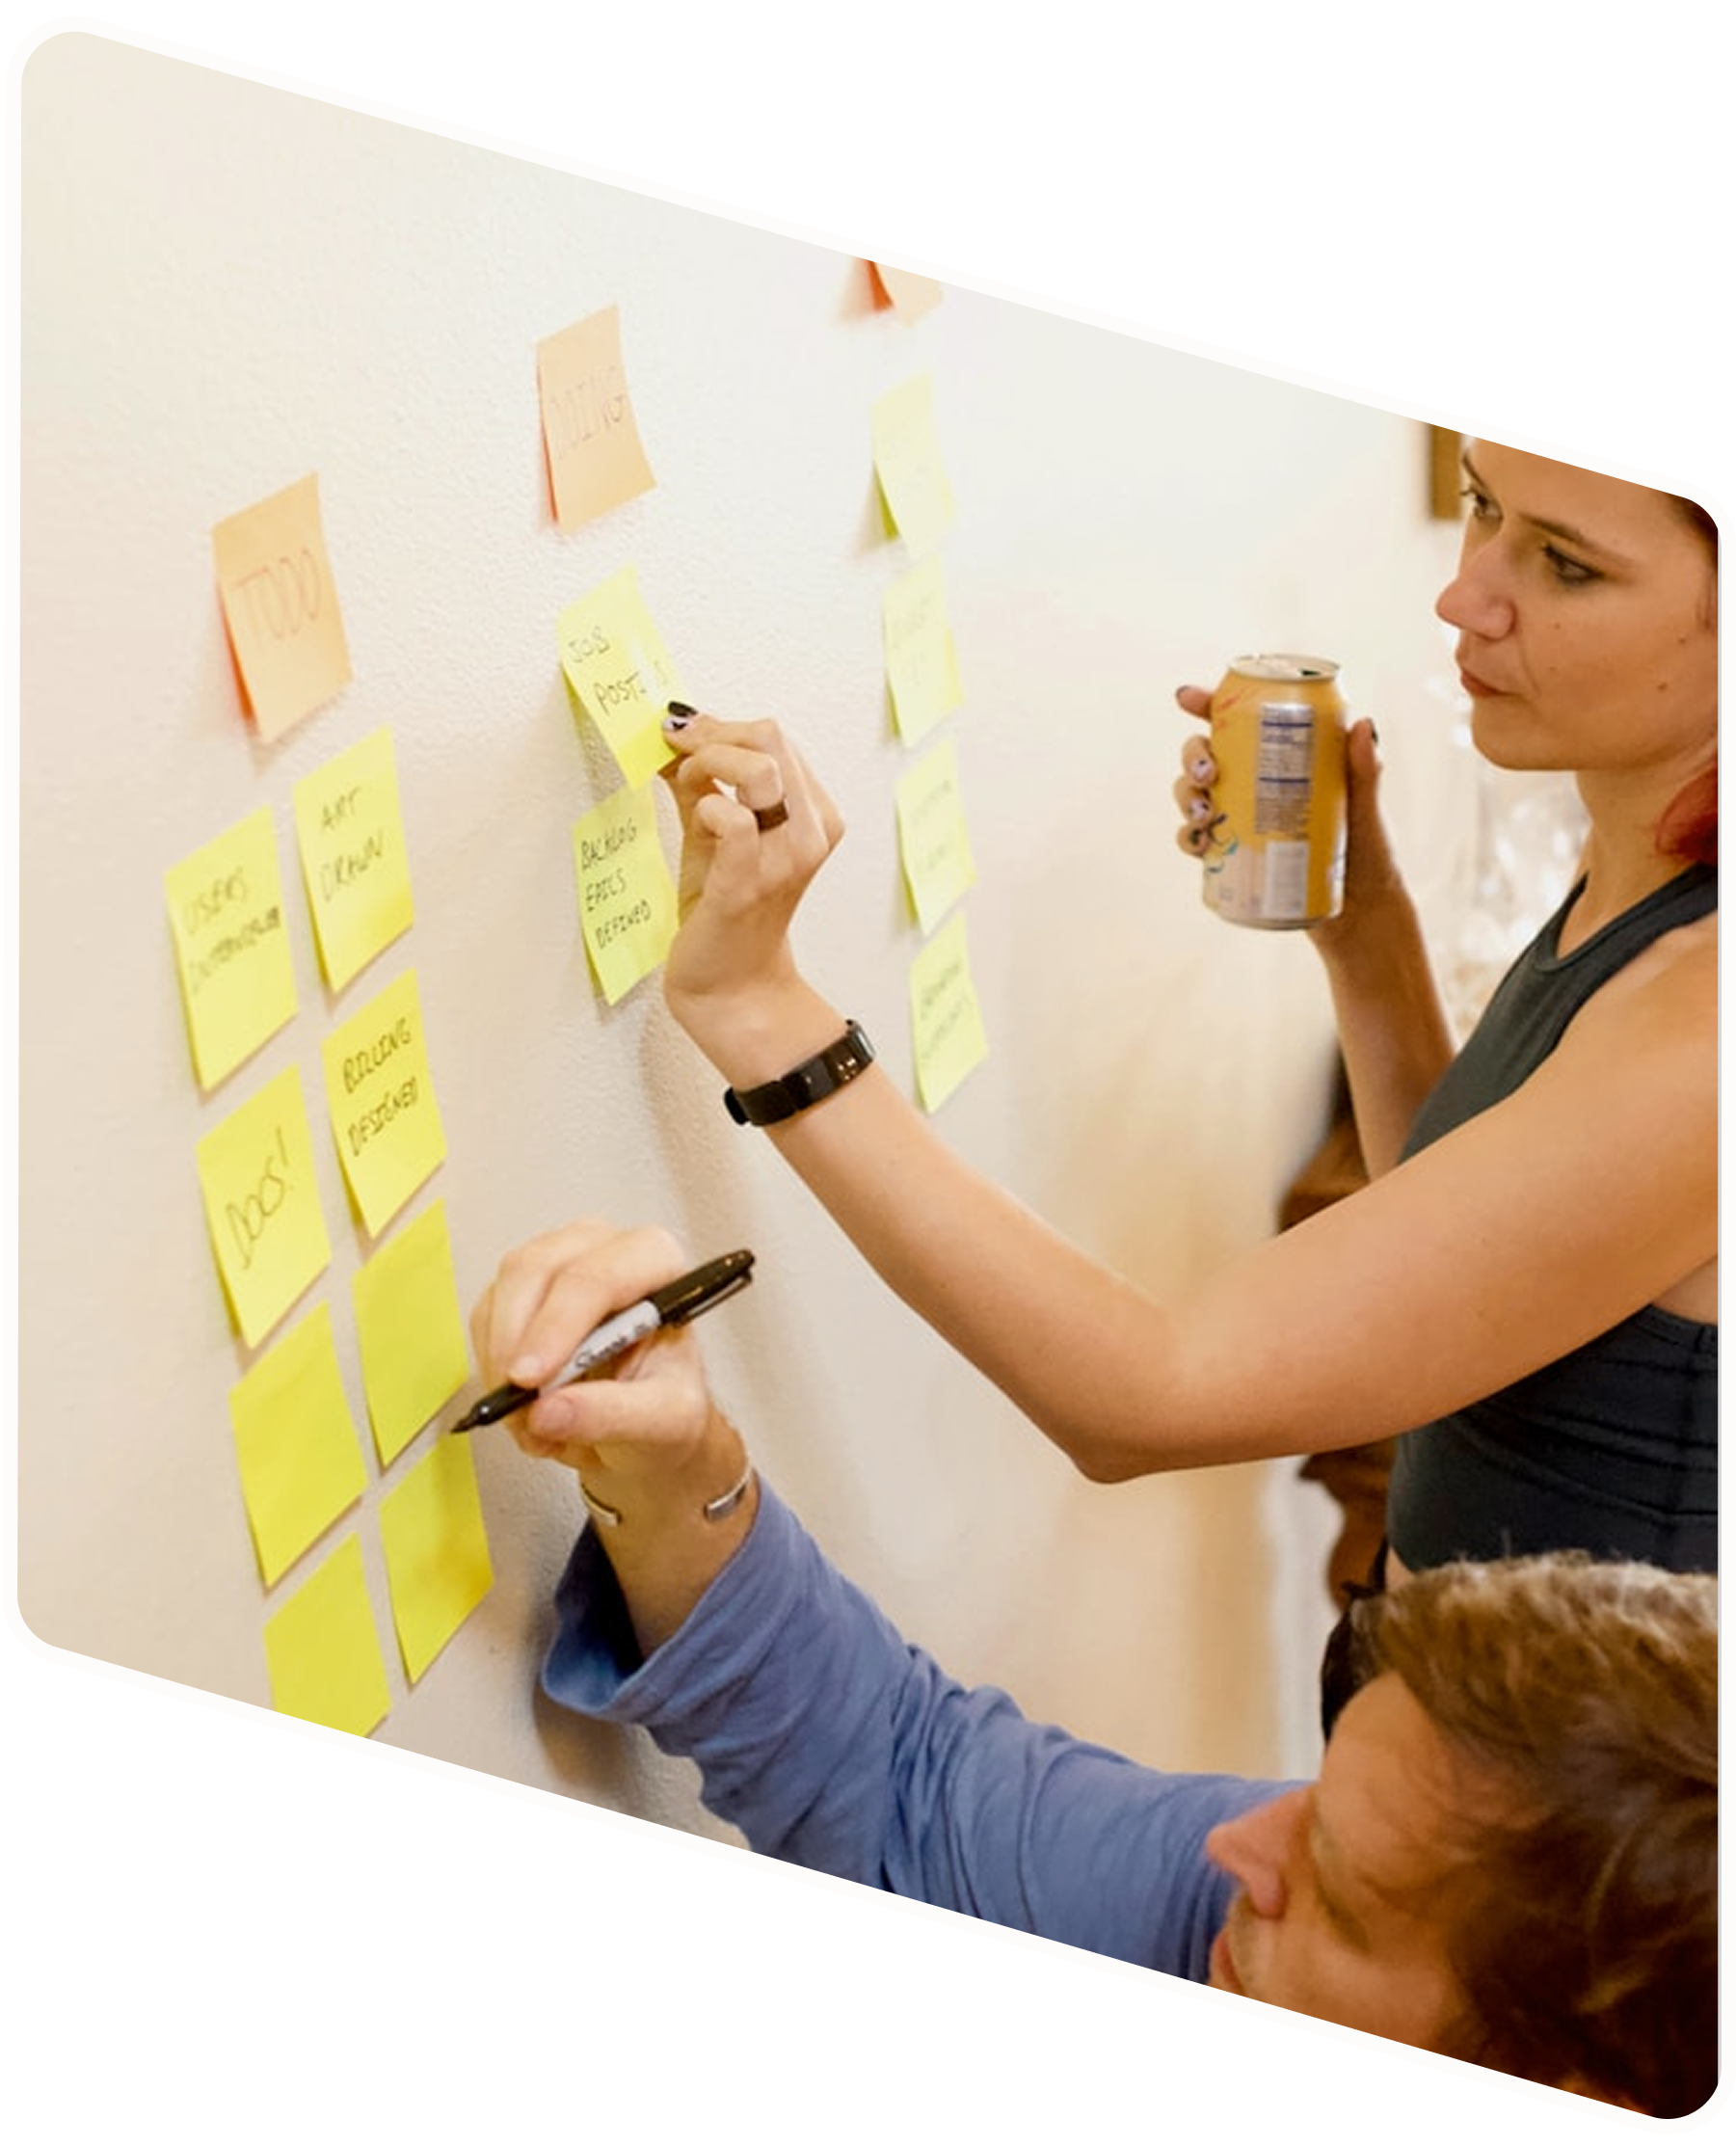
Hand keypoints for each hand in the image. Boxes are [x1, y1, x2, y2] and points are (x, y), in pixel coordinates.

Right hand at [469, 1219, 712, 1485]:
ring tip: (534, 1419)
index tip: (531, 1380)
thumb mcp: (665, 1421)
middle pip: (536, 1270)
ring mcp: (559, 1261)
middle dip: (517, 1344)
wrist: (646, 1422)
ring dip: (502, 1362)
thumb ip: (612, 1415)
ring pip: (503, 1292)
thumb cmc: (666, 1403)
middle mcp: (605, 1249)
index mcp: (657, 1263)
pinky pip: (485, 1318)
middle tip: (519, 1406)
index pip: (597, 1277)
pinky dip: (493, 1366)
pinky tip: (524, 1402)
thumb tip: (546, 1412)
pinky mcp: (522, 1288)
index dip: (556, 1326)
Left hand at [658, 708, 845, 1038]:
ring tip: (687, 788)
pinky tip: (699, 825)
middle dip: (712, 737)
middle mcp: (811, 832)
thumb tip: (675, 733)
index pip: (773, 737)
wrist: (730, 985)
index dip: (719, 727)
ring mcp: (786, 858)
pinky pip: (732, 819)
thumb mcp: (713, 834)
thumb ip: (702, 784)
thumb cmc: (724, 912)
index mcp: (813, 814)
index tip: (679, 734)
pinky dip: (706, 808)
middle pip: (770, 738)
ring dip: (709, 764)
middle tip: (677, 755)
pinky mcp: (750, 882)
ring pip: (759, 768)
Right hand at [1172, 687, 1401, 941]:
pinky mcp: (1234, 855)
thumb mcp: (1366, 807)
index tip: (1187, 699)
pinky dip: (1188, 838)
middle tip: (1208, 773)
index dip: (1207, 705)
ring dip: (1184, 796)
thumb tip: (1365, 726)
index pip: (1239, 722)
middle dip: (1192, 757)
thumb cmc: (1369, 852)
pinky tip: (1198, 842)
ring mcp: (1240, 819)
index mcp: (1283, 759)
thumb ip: (1365, 770)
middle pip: (1205, 756)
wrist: (1360, 912)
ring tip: (1205, 814)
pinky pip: (1196, 840)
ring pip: (1192, 794)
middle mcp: (1254, 784)